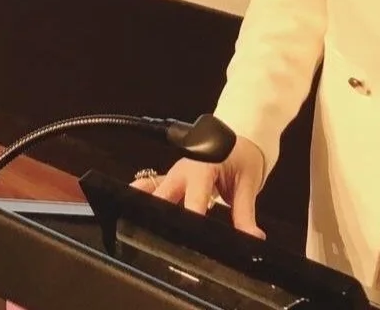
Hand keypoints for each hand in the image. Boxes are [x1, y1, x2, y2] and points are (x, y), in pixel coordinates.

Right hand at [130, 136, 266, 237]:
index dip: (191, 218)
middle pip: (164, 197)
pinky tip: (127, 211)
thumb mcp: (248, 184)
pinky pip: (149, 187)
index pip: (194, 197)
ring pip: (152, 192)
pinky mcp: (169, 180)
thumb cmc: (242, 156)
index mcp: (202, 167)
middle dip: (159, 217)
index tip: (191, 237)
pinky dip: (139, 197)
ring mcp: (173, 175)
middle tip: (156, 242)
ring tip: (133, 229)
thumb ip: (246, 214)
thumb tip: (253, 238)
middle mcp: (182, 171)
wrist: (238, 137)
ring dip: (145, 208)